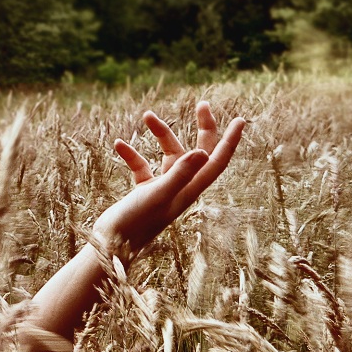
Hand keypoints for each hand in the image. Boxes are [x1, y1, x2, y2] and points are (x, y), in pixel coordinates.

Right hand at [94, 101, 245, 254]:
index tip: (240, 120)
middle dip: (203, 128)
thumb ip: (180, 173)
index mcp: (190, 190)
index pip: (216, 161)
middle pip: (199, 153)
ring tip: (147, 115)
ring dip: (160, 134)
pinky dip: (132, 154)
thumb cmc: (135, 223)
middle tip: (202, 105)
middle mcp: (180, 188)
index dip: (230, 141)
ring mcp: (162, 190)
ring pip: (168, 154)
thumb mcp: (158, 194)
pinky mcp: (144, 192)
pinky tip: (119, 144)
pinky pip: (142, 166)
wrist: (111, 247)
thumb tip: (202, 151)